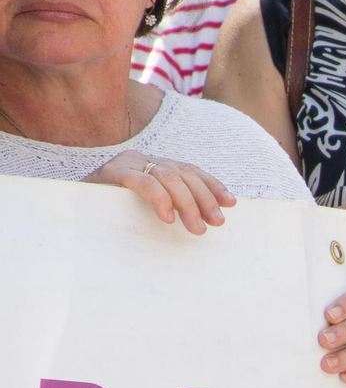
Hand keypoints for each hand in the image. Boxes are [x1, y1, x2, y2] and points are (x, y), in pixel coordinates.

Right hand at [84, 151, 236, 234]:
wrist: (72, 209)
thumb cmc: (114, 213)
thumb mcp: (149, 207)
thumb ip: (173, 204)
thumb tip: (207, 218)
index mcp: (155, 164)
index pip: (191, 170)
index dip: (213, 185)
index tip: (232, 203)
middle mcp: (143, 159)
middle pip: (184, 174)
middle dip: (204, 199)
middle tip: (216, 223)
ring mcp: (127, 163)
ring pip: (169, 178)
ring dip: (188, 204)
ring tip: (197, 228)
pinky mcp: (111, 173)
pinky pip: (143, 182)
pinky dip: (159, 199)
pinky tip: (168, 218)